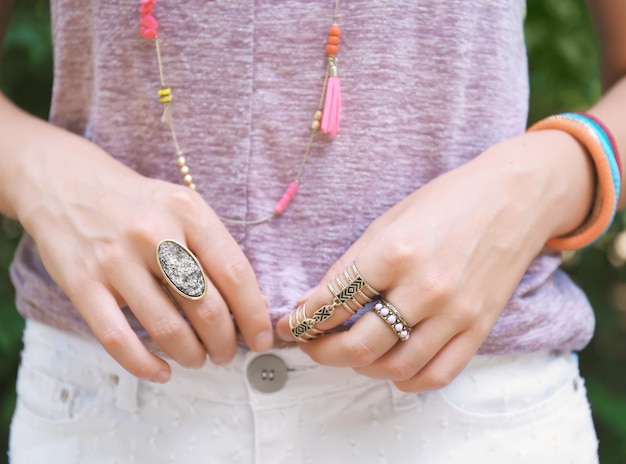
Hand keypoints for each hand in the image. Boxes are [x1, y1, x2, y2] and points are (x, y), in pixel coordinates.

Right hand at [14, 130, 272, 381]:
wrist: (65, 182)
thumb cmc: (137, 202)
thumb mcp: (183, 207)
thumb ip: (215, 249)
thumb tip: (251, 305)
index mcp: (188, 212)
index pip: (234, 272)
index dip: (253, 313)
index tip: (261, 338)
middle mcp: (154, 234)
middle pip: (204, 306)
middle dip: (224, 342)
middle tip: (226, 353)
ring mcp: (116, 259)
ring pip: (165, 327)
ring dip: (190, 354)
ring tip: (197, 359)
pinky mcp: (82, 283)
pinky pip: (117, 338)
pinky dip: (143, 364)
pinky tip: (160, 371)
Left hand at [277, 131, 593, 391]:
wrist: (514, 198)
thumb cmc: (448, 201)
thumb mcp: (389, 221)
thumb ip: (351, 266)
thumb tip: (313, 302)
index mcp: (395, 252)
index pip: (334, 302)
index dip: (302, 320)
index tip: (288, 326)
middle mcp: (425, 288)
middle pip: (360, 346)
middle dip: (322, 352)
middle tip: (309, 345)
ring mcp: (456, 313)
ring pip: (395, 367)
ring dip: (360, 367)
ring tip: (347, 352)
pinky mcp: (479, 328)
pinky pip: (437, 375)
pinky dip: (405, 379)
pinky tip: (390, 366)